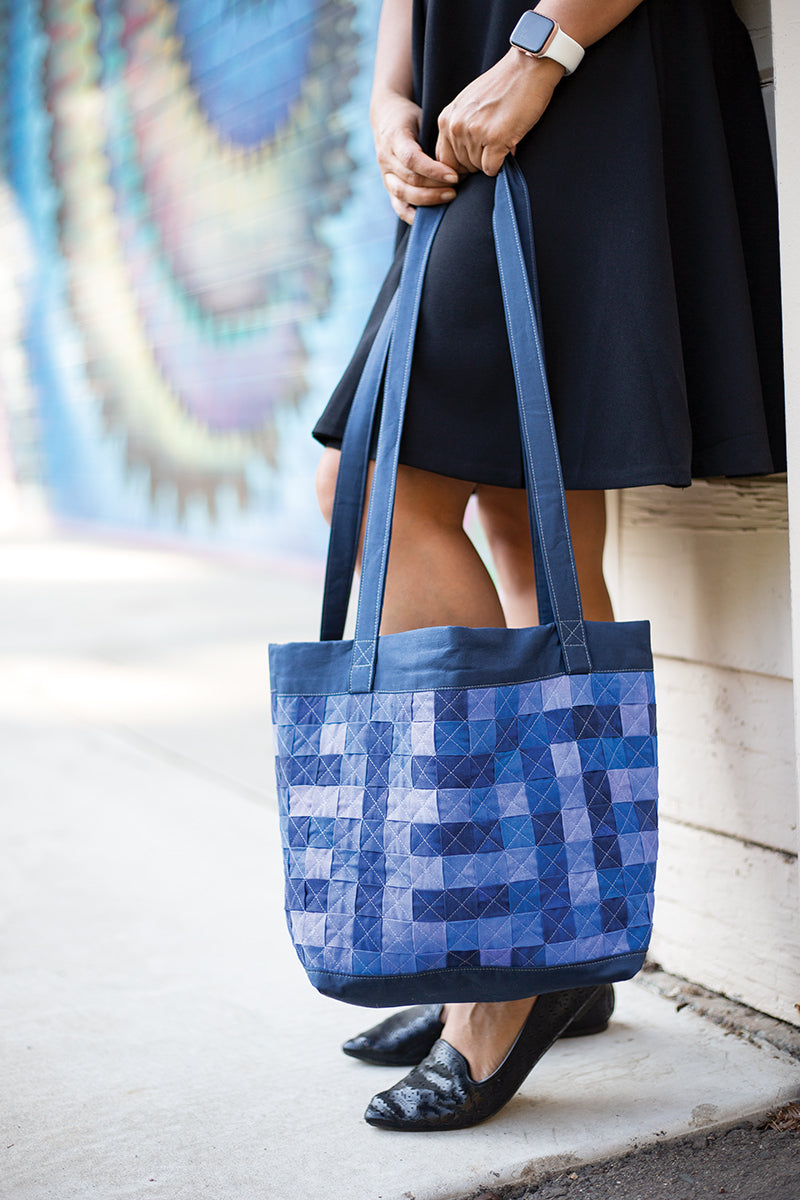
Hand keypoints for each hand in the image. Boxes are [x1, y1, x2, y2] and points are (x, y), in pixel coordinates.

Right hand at [371, 92, 458, 222]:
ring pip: (404, 195)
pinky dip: (414, 215)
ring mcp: (385, 175)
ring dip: (429, 199)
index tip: (454, 175)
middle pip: (410, 180)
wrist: (386, 116)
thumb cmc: (412, 118)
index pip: (412, 160)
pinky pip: (399, 207)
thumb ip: (434, 137)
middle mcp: (385, 159)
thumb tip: (461, 155)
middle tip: (457, 188)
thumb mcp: (423, 118)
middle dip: (435, 187)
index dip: (433, 171)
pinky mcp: (388, 187)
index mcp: (394, 138)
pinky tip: (432, 218)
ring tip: (450, 196)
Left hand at [436, 50, 564, 176]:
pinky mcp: (495, 139)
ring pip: (478, 168)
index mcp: (447, 118)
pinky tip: (508, 145)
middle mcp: (456, 127)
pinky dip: (501, 164)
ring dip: (492, 159)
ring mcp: (475, 133)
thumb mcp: (468, 104)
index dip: (460, 163)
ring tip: (502, 137)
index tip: (475, 156)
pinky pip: (491, 169)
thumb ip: (460, 126)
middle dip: (478, 161)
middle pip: (462, 166)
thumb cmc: (503, 86)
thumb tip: (461, 157)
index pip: (445, 158)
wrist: (528, 67)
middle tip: (493, 144)